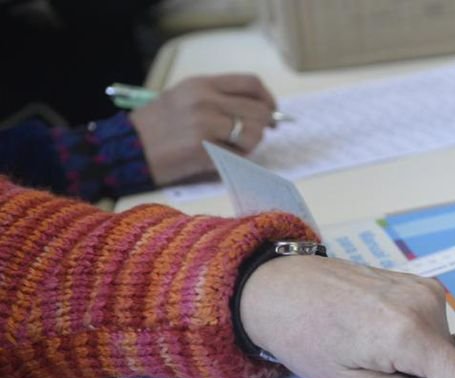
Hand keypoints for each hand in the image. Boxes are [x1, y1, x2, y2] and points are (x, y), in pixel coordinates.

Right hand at [130, 74, 277, 184]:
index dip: (268, 99)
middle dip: (263, 127)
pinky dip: (236, 159)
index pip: (251, 83)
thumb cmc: (156, 128)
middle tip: (251, 138)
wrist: (126, 149)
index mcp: (202, 84)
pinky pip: (238, 154)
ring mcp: (205, 123)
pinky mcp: (203, 148)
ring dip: (249, 144)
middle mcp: (205, 99)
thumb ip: (218, 100)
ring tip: (230, 148)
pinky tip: (218, 158)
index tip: (271, 113)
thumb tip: (258, 110)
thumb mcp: (184, 98)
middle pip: (259, 110)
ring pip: (254, 133)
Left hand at [238, 256, 454, 377]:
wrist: (278, 285)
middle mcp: (426, 305)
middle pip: (452, 368)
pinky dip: (415, 343)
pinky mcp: (420, 282)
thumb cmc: (307, 337)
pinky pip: (432, 329)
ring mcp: (426, 289)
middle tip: (372, 372)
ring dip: (417, 362)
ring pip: (442, 350)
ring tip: (365, 347)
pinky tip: (374, 331)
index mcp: (408, 335)